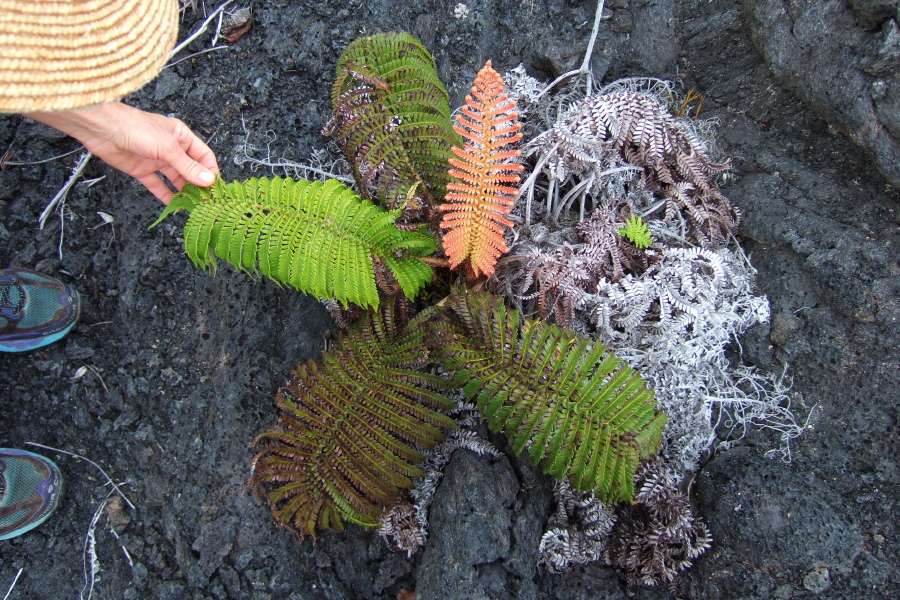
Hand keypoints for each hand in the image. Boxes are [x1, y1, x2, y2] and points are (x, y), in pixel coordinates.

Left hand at [25, 102, 219, 203]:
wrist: (102, 129)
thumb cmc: (136, 128)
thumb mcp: (167, 148)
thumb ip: (187, 166)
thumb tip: (209, 180)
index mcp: (181, 137)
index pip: (203, 156)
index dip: (210, 171)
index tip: (215, 187)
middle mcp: (171, 148)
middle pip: (190, 169)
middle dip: (197, 184)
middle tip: (205, 201)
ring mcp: (156, 160)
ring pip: (174, 179)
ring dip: (182, 191)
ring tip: (191, 206)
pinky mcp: (142, 170)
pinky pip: (157, 185)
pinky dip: (165, 195)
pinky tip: (172, 205)